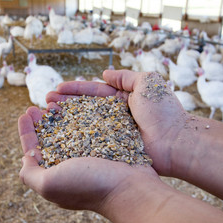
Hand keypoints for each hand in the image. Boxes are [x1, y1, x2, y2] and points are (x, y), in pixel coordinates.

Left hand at [18, 106, 159, 211]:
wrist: (130, 187)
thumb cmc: (88, 186)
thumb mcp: (49, 184)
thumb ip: (30, 174)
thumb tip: (26, 159)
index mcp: (55, 174)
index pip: (35, 150)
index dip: (27, 132)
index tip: (24, 114)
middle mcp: (71, 163)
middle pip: (51, 137)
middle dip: (42, 120)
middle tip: (38, 105)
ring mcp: (89, 153)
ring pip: (70, 128)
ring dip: (60, 114)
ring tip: (54, 100)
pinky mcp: (105, 143)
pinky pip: (90, 124)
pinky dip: (81, 113)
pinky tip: (76, 103)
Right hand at [46, 70, 188, 175]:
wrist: (176, 142)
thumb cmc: (163, 111)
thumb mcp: (148, 82)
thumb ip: (126, 76)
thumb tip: (105, 73)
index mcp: (122, 98)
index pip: (93, 91)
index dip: (75, 90)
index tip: (57, 89)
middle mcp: (114, 115)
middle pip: (84, 107)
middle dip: (65, 103)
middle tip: (46, 101)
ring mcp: (112, 132)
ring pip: (83, 123)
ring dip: (65, 118)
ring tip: (47, 114)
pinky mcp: (111, 149)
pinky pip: (90, 141)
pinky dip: (74, 137)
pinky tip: (59, 134)